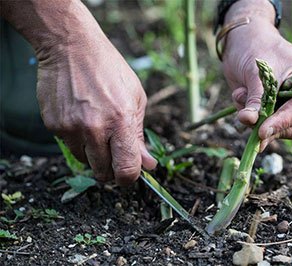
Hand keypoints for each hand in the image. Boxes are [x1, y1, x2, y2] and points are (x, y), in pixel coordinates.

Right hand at [2, 0, 156, 184]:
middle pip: (103, 172)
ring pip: (85, 162)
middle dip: (111, 169)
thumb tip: (147, 165)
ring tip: (97, 128)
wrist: (71, 46)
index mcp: (121, 120)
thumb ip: (139, 135)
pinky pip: (69, 146)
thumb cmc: (110, 70)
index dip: (129, 178)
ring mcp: (71, 127)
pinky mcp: (54, 125)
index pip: (126, 169)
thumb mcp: (135, 98)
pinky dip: (78, 140)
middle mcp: (94, 128)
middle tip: (114, 154)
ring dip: (94, 154)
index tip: (129, 176)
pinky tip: (81, 118)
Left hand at [222, 2, 291, 150]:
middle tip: (252, 126)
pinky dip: (250, 118)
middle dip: (275, 129)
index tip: (262, 132)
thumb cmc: (256, 48)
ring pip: (282, 132)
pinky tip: (240, 96)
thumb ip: (256, 98)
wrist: (243, 42)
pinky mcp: (277, 114)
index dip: (283, 123)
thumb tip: (249, 120)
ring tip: (240, 95)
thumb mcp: (257, 72)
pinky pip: (266, 128)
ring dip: (257, 121)